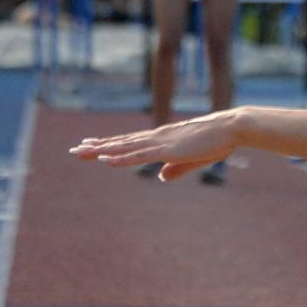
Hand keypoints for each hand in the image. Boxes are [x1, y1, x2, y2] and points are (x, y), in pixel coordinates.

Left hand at [70, 109, 241, 180]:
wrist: (231, 128)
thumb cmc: (216, 141)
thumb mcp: (193, 159)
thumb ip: (176, 169)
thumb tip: (162, 177)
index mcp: (162, 140)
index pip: (129, 142)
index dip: (109, 144)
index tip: (91, 145)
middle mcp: (156, 138)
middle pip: (121, 143)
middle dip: (97, 147)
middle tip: (75, 149)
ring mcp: (159, 142)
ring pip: (124, 147)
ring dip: (102, 151)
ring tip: (82, 152)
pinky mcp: (166, 149)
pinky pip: (138, 156)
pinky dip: (120, 157)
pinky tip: (105, 159)